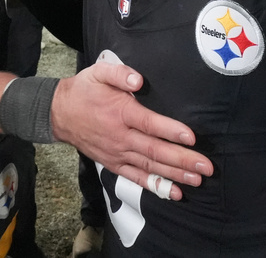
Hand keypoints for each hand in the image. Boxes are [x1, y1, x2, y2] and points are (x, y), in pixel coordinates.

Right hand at [51, 61, 212, 200]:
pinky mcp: (114, 164)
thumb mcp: (99, 73)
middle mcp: (120, 137)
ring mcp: (117, 153)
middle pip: (155, 151)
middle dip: (182, 160)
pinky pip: (136, 178)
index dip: (171, 131)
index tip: (191, 137)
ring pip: (150, 167)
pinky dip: (155, 187)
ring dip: (175, 175)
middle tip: (205, 167)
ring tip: (197, 180)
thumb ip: (119, 73)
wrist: (60, 113)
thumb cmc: (84, 90)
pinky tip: (174, 193)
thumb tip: (138, 79)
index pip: (149, 124)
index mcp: (120, 113)